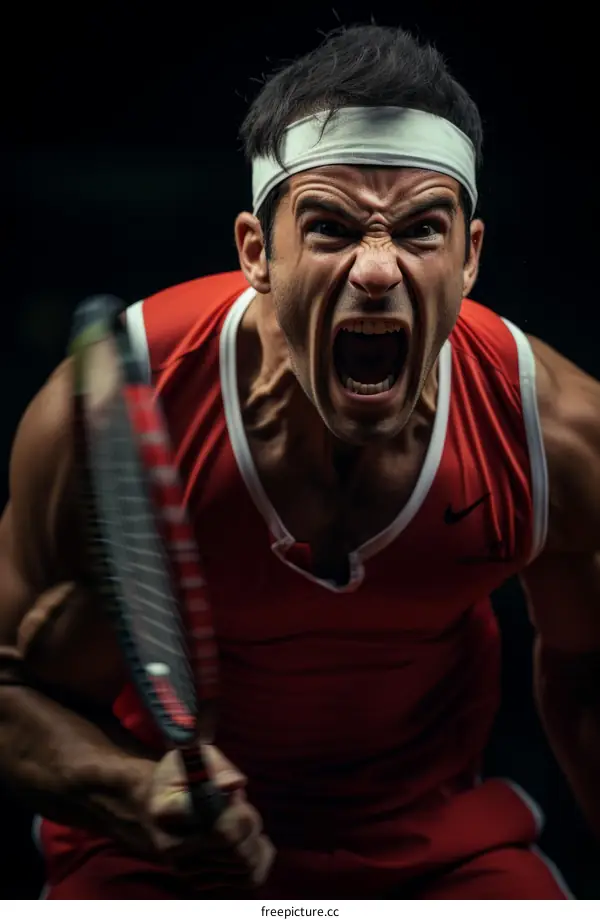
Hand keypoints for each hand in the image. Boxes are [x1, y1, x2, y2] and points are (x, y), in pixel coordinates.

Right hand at [144, 744, 274, 887]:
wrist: (154, 804)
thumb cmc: (181, 774)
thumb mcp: (194, 756)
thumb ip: (218, 766)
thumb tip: (237, 784)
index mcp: (166, 811)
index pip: (217, 827)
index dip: (238, 813)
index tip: (237, 796)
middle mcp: (172, 847)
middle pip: (234, 847)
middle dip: (249, 823)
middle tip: (241, 805)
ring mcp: (185, 869)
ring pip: (244, 865)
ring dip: (254, 839)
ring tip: (242, 819)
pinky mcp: (199, 882)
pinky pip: (246, 880)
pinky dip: (260, 861)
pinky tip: (254, 841)